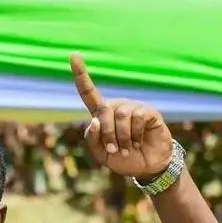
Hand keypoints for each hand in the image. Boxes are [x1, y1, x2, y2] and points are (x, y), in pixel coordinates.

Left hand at [71, 53, 173, 181]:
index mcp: (101, 114)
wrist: (147, 167)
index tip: (73, 55)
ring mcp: (133, 108)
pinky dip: (135, 134)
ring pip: (120, 115)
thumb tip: (95, 120)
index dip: (80, 75)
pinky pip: (137, 117)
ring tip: (128, 148)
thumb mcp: (101, 153)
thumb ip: (92, 138)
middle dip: (106, 134)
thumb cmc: (122, 159)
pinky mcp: (148, 112)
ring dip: (122, 137)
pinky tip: (140, 141)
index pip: (88, 93)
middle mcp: (116, 107)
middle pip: (103, 111)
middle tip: (114, 149)